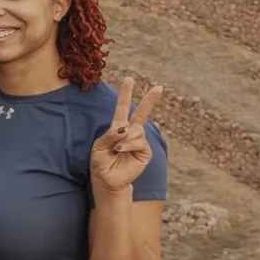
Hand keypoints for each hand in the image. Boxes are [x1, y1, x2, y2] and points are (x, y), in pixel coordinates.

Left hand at [90, 77, 164, 197]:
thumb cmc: (101, 163)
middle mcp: (130, 132)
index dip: (126, 94)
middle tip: (160, 88)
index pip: (123, 108)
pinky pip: (139, 142)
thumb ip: (110, 134)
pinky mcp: (145, 152)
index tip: (129, 79)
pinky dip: (129, 145)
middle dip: (150, 100)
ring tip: (117, 149)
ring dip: (125, 138)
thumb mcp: (99, 146)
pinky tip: (121, 151)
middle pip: (141, 113)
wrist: (108, 180)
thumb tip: (125, 127)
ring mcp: (139, 141)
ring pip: (136, 130)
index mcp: (117, 127)